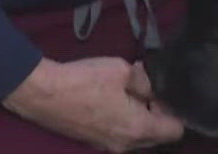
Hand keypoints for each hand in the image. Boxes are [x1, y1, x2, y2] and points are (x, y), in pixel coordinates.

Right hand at [2, 57, 184, 151]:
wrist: (42, 93)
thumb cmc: (85, 80)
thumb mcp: (122, 70)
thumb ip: (146, 81)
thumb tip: (152, 87)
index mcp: (138, 129)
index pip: (175, 130)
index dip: (175, 110)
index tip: (164, 93)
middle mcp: (125, 145)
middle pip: (157, 136)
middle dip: (158, 115)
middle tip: (147, 90)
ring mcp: (107, 147)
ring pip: (137, 137)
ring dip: (139, 118)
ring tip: (129, 93)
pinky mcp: (93, 143)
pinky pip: (120, 136)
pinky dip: (123, 122)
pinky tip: (112, 101)